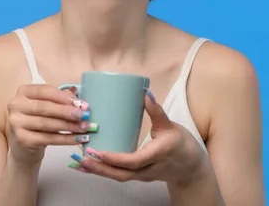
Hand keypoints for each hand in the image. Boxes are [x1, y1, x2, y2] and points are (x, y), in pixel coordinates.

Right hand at [7, 84, 98, 166]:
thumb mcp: (47, 107)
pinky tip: (78, 139)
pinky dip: (65, 139)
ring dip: (69, 126)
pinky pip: (48, 139)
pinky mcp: (22, 140)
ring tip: (85, 127)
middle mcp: (16, 105)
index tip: (80, 102)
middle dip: (67, 111)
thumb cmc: (38, 121)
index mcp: (24, 92)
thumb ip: (60, 98)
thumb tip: (76, 91)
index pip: (44, 91)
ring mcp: (16, 123)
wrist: (24, 147)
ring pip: (47, 123)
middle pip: (45, 107)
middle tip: (85, 115)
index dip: (63, 97)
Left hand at [70, 92, 206, 185]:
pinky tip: (87, 166)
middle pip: (121, 174)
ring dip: (97, 171)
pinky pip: (118, 176)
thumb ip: (156, 111)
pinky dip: (102, 172)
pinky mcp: (137, 175)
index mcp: (157, 155)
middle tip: (81, 158)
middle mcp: (148, 169)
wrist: (191, 169)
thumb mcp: (171, 126)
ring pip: (117, 177)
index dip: (115, 158)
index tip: (99, 152)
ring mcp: (142, 175)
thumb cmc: (182, 146)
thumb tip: (144, 92)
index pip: (134, 161)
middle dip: (99, 168)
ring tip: (78, 162)